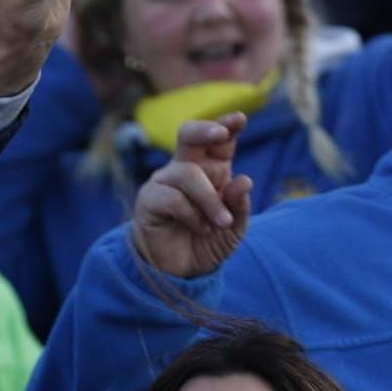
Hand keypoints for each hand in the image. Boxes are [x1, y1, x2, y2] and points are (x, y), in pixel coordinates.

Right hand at [130, 113, 254, 278]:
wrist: (181, 271)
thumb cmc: (208, 242)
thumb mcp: (234, 227)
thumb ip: (239, 205)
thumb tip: (243, 180)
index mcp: (211, 170)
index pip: (218, 141)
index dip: (227, 125)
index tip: (241, 119)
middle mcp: (185, 170)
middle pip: (188, 135)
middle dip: (205, 130)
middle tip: (221, 134)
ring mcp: (164, 183)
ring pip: (187, 174)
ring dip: (210, 201)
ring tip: (220, 223)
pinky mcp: (148, 200)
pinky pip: (173, 198)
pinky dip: (192, 215)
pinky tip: (198, 229)